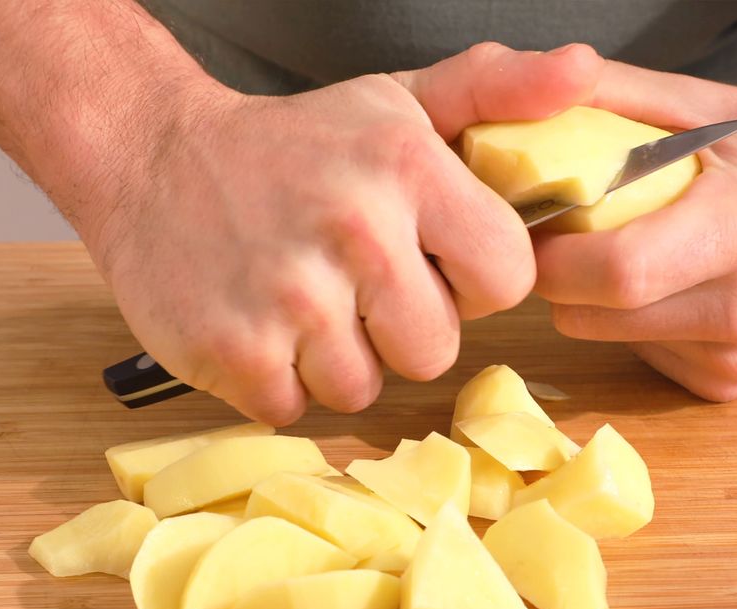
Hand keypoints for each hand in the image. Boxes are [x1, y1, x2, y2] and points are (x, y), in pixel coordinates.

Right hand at [89, 43, 601, 423]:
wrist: (152, 156)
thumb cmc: (296, 143)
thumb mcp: (401, 101)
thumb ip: (500, 90)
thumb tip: (584, 72)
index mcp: (407, 166)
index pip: (506, 278)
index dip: (471, 278)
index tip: (430, 257)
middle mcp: (353, 228)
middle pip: (435, 350)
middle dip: (401, 327)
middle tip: (352, 279)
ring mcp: (288, 296)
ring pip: (364, 388)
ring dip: (337, 357)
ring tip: (302, 295)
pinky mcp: (233, 351)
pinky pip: (296, 409)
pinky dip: (279, 379)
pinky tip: (261, 320)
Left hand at [533, 61, 736, 400]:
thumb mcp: (704, 103)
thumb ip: (615, 97)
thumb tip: (530, 91)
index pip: (619, 271)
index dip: (555, 253)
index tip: (533, 221)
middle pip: (594, 316)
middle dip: (559, 274)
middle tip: (568, 227)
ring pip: (606, 338)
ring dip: (594, 299)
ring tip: (629, 245)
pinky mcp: (733, 382)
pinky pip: (639, 355)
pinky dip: (632, 321)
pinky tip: (669, 282)